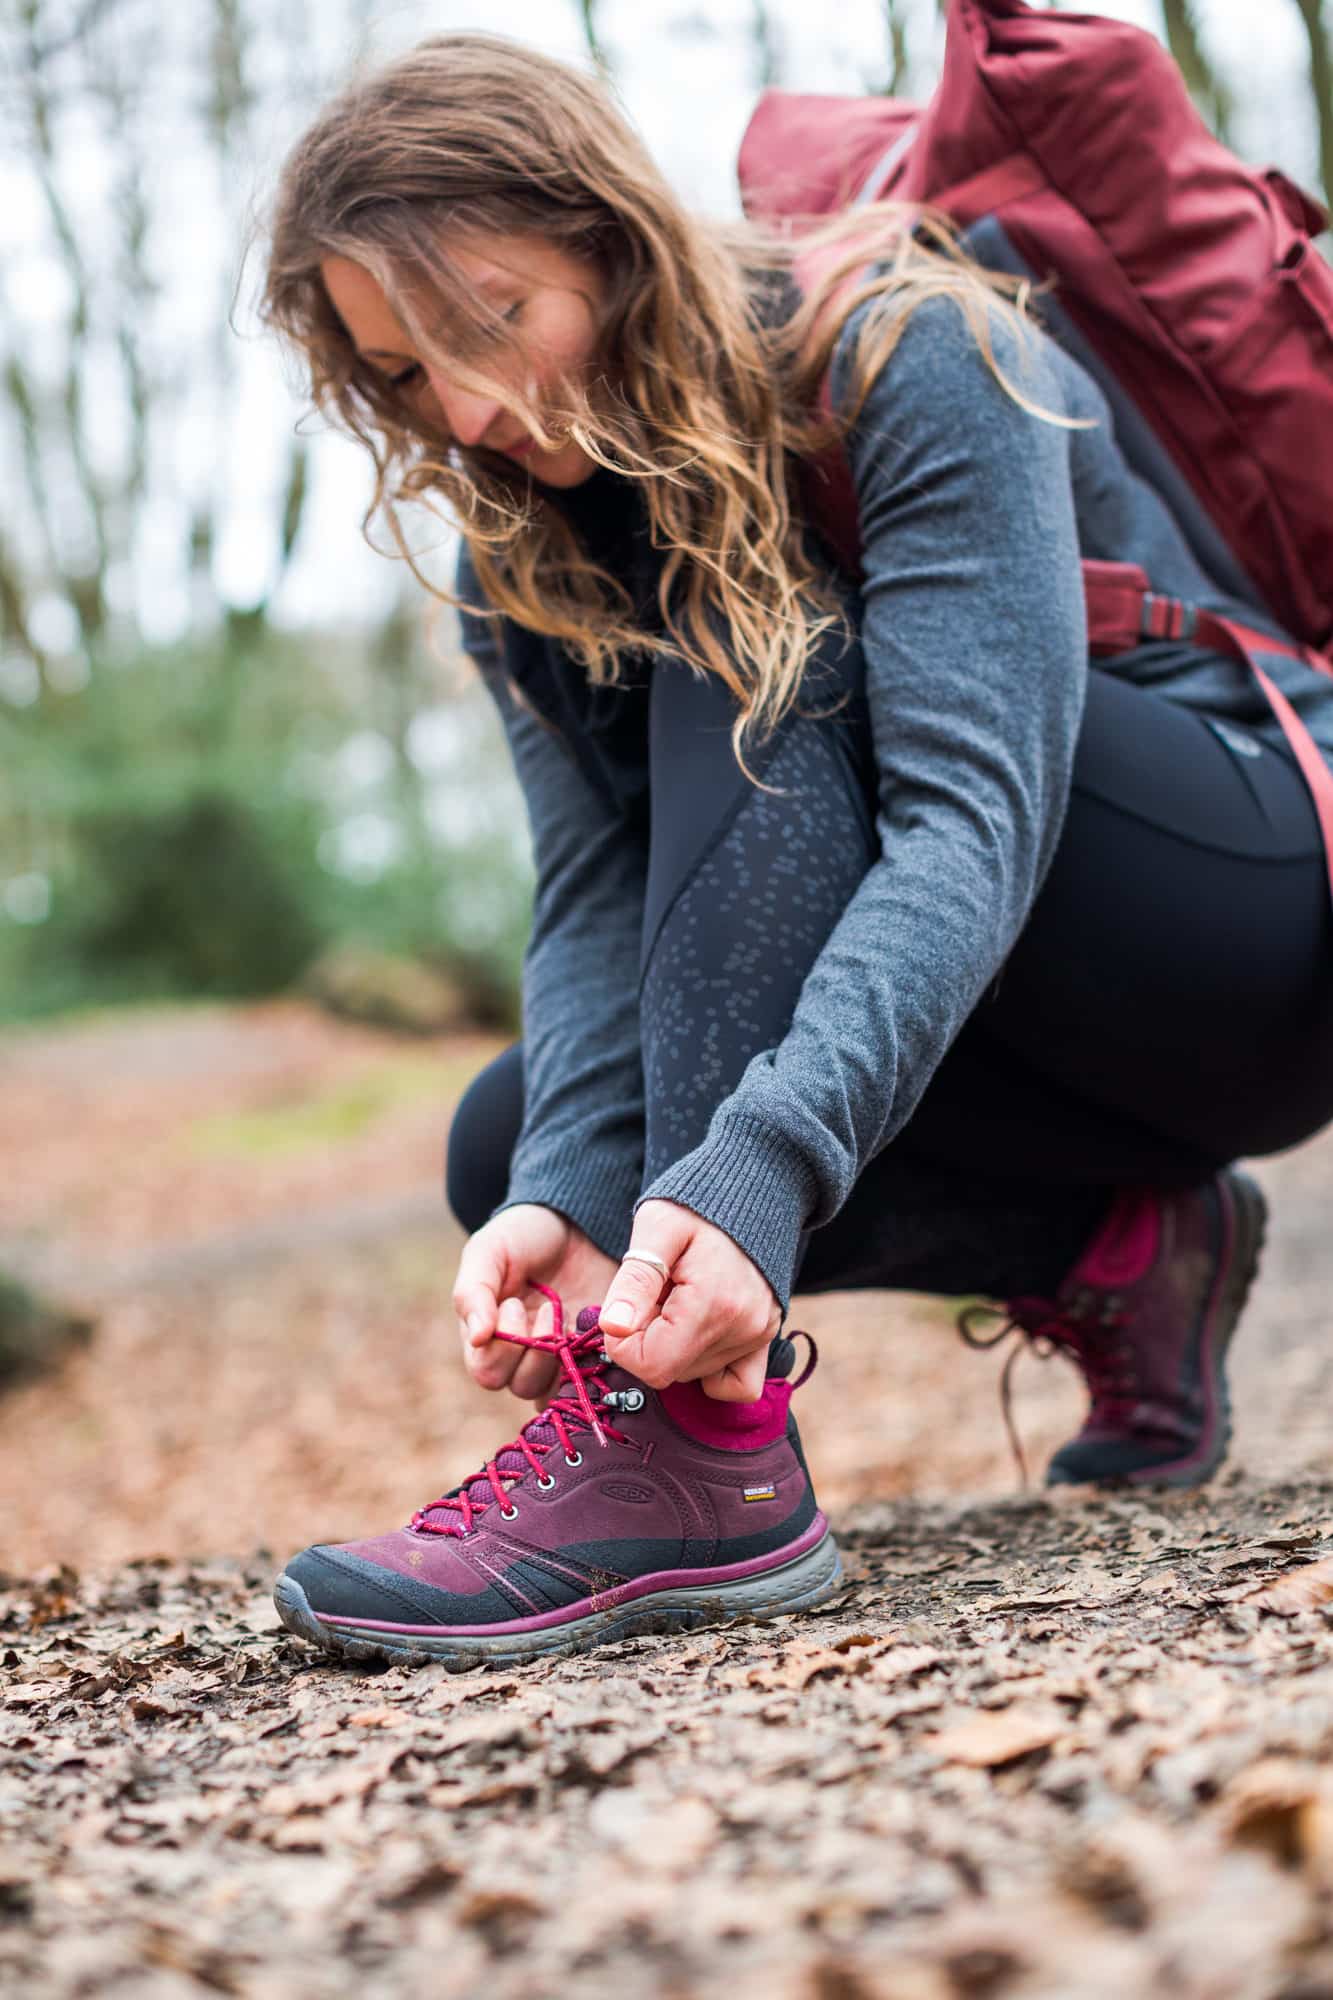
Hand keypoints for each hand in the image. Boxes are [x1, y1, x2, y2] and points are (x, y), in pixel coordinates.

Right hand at [452, 1204, 619, 1401]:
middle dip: (533, 1351)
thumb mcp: (489, 1250)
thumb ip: (473, 1292)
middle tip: (546, 1309)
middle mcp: (520, 1353)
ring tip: (565, 1314)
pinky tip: (588, 1332)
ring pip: (554, 1388)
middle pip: (519, 1385)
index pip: (486, 1371)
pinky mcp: (591, 1351)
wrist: (575, 1221)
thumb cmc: (524, 1234)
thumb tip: (478, 1338)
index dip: (501, 1347)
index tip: (514, 1303)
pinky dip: (589, 1365)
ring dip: (560, 1355)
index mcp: (487, 1334)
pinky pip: (587, 1381)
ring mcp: (558, 1355)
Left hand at [598, 1199, 779, 1401]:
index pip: (651, 1366)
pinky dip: (710, 1372)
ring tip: (677, 1299)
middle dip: (647, 1341)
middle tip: (654, 1295)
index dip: (623, 1345)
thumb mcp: (656, 1228)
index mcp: (712, 1304)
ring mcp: (759, 1335)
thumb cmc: (696, 1203)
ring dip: (673, 1346)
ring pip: (694, 1376)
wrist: (753, 1187)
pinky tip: (694, 1335)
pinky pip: (738, 1385)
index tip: (624, 1310)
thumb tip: (614, 1328)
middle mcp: (743, 1328)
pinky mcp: (767, 1337)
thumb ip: (634, 1280)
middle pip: (671, 1372)